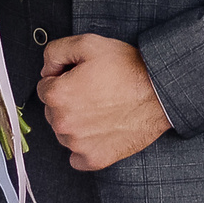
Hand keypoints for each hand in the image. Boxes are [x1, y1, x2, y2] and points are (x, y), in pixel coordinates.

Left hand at [38, 35, 171, 170]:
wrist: (159, 93)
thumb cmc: (127, 69)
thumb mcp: (88, 43)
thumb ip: (56, 52)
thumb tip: (47, 69)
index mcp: (57, 95)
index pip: (44, 87)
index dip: (62, 78)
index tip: (80, 77)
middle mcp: (63, 123)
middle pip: (53, 111)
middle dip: (67, 101)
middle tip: (94, 91)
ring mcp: (78, 144)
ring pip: (64, 133)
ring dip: (75, 123)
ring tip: (101, 109)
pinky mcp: (94, 159)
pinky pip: (76, 157)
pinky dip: (85, 146)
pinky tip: (100, 131)